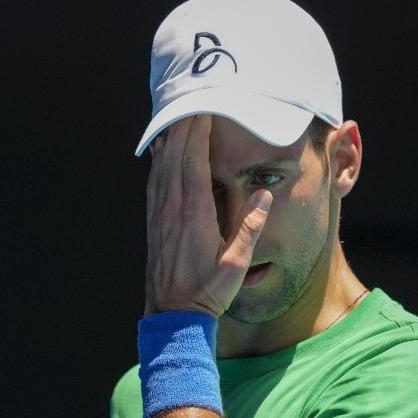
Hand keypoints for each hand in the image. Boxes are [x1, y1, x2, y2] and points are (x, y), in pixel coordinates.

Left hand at [144, 115, 271, 316]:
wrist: (172, 316)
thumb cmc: (208, 292)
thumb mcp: (237, 264)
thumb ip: (250, 228)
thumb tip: (264, 194)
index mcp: (194, 216)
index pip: (193, 164)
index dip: (196, 134)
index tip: (203, 110)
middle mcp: (172, 211)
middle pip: (174, 159)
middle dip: (182, 128)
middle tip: (190, 102)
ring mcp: (159, 217)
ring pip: (161, 169)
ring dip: (168, 141)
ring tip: (175, 117)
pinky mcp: (153, 225)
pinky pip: (154, 184)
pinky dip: (157, 163)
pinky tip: (159, 153)